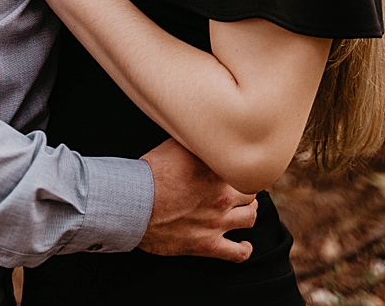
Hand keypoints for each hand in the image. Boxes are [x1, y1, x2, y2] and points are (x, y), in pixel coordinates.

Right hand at [138, 139, 258, 260]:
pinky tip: (243, 245)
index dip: (240, 167)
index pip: (243, 167)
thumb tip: (206, 131)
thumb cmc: (150, 175)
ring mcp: (216, 222)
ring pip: (250, 217)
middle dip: (245, 190)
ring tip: (243, 210)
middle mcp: (222, 196)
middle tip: (238, 189)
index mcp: (217, 171)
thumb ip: (198, 142)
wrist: (133, 206)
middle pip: (250, 192)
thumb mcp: (176, 146)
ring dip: (248, 213)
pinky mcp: (206, 245)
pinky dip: (244, 249)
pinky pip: (236, 253)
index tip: (236, 167)